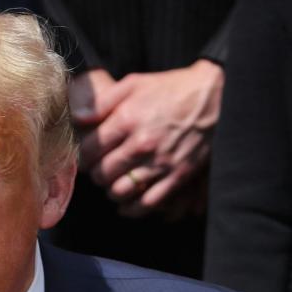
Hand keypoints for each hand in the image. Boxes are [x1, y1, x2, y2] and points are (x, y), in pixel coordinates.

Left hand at [75, 60, 223, 217]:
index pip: (89, 150)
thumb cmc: (170, 89)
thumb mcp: (133, 83)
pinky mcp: (178, 176)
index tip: (85, 156)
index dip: (82, 156)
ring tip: (112, 182)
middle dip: (96, 173)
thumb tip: (76, 118)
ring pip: (121, 191)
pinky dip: (132, 208)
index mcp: (128, 120)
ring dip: (111, 190)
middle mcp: (142, 144)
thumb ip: (101, 102)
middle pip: (103, 173)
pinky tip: (126, 204)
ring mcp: (161, 163)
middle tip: (99, 169)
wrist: (214, 97)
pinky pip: (148, 203)